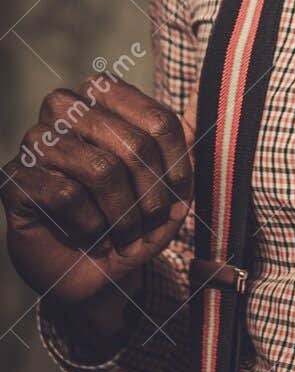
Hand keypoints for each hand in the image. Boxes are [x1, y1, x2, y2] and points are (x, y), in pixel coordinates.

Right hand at [2, 77, 193, 333]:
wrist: (86, 274)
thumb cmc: (128, 223)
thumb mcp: (167, 190)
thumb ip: (184, 148)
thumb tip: (198, 110)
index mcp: (105, 97)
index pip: (158, 120)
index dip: (177, 165)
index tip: (179, 196)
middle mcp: (67, 108)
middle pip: (133, 144)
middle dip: (151, 196)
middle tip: (150, 224)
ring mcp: (37, 141)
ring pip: (101, 170)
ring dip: (123, 216)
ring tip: (124, 236)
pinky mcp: (16, 176)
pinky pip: (68, 196)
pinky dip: (93, 227)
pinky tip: (95, 238)